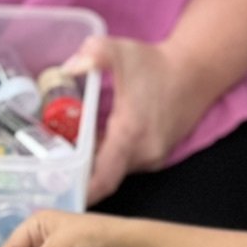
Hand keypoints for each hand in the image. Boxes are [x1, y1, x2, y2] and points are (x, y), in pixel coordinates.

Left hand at [63, 36, 208, 203]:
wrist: (195, 73)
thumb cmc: (155, 64)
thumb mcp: (121, 51)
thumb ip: (94, 53)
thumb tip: (68, 67)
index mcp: (130, 135)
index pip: (103, 180)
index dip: (81, 193)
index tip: (59, 196)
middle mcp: (142, 154)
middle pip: (104, 177)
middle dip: (80, 174)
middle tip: (52, 169)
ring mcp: (152, 158)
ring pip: (115, 171)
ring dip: (95, 165)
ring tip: (69, 154)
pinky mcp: (156, 157)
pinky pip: (126, 164)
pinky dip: (109, 158)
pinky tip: (96, 142)